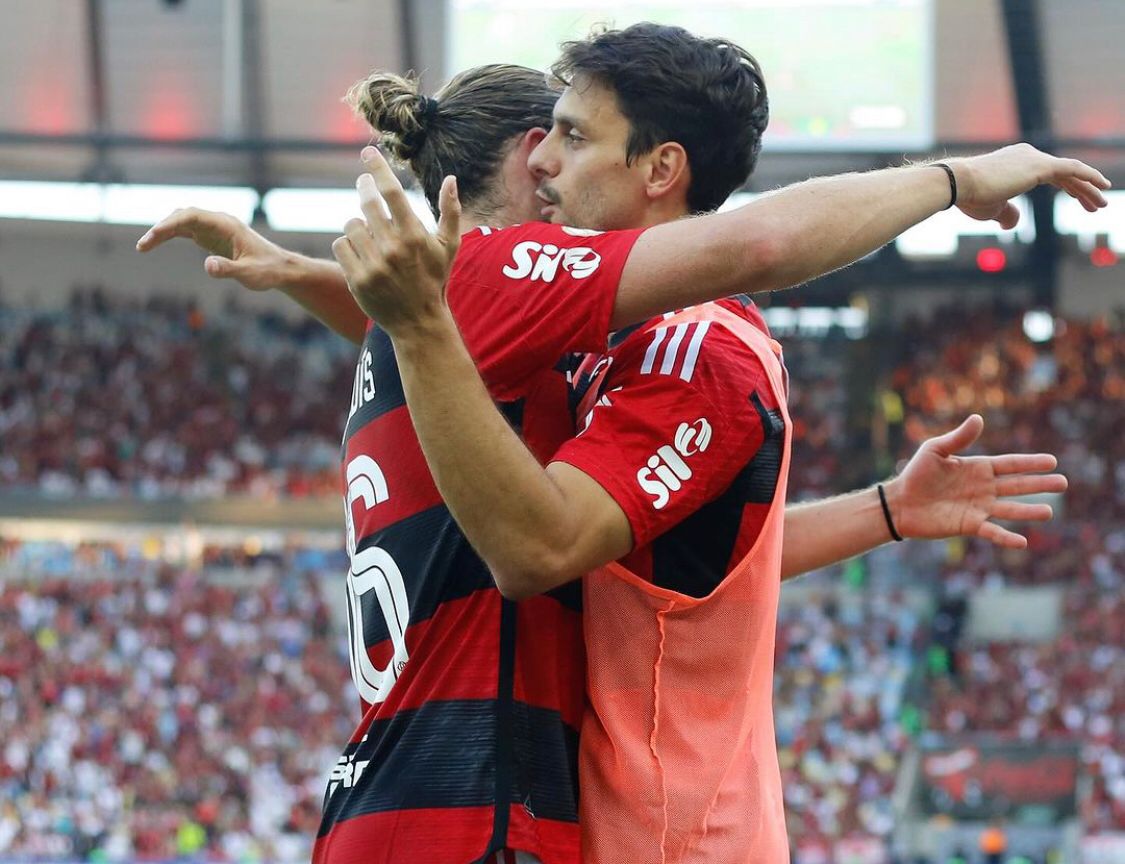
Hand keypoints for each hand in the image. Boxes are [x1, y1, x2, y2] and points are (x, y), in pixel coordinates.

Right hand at [136, 208, 289, 290]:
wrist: (281, 269)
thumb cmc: (267, 271)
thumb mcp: (249, 274)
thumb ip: (228, 269)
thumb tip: (207, 265)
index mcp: (226, 225)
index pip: (191, 216)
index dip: (170, 224)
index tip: (153, 236)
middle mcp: (219, 222)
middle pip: (183, 216)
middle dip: (161, 228)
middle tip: (142, 246)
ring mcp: (215, 228)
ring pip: (182, 222)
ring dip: (163, 231)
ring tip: (143, 248)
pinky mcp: (213, 238)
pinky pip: (187, 231)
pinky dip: (171, 235)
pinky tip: (155, 243)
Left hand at [331, 147, 460, 333]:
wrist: (417, 322)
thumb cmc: (433, 280)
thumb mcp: (448, 247)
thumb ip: (450, 212)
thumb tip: (451, 178)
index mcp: (414, 236)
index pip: (391, 192)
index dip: (378, 168)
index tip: (368, 152)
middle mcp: (393, 248)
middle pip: (367, 203)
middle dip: (364, 189)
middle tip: (364, 184)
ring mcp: (373, 264)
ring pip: (351, 224)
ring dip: (357, 225)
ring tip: (369, 234)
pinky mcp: (357, 279)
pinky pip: (341, 245)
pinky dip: (348, 245)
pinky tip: (361, 253)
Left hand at [884, 414, 1066, 548]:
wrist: (899, 502)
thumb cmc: (916, 474)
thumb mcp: (935, 450)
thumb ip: (958, 438)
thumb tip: (979, 418)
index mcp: (978, 468)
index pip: (1010, 464)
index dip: (1030, 463)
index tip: (1052, 461)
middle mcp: (983, 488)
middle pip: (1017, 485)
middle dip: (1040, 484)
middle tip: (1063, 482)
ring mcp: (978, 507)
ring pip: (1010, 509)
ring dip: (1029, 511)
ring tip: (1050, 512)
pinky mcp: (969, 525)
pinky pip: (992, 532)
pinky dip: (1006, 537)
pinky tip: (1023, 542)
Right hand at [949, 143, 1110, 228]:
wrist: (959, 183)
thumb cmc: (970, 197)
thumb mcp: (992, 208)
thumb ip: (1007, 213)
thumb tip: (1014, 222)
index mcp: (1016, 162)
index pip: (1049, 174)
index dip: (1066, 187)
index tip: (1079, 199)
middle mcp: (1028, 155)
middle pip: (1063, 173)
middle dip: (1080, 189)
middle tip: (1095, 205)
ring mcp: (1035, 158)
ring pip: (1071, 173)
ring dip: (1088, 188)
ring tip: (1102, 204)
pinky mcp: (1040, 166)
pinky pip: (1073, 169)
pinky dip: (1090, 176)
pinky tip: (1103, 186)